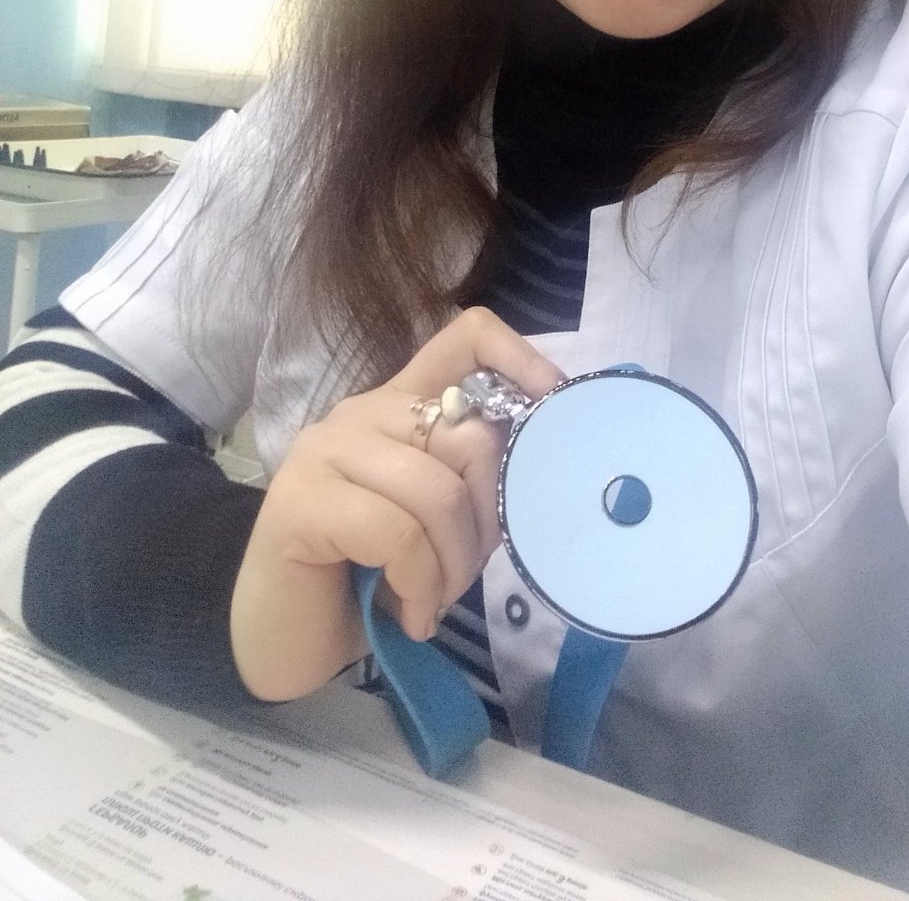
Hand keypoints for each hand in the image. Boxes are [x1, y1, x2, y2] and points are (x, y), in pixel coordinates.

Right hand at [229, 307, 562, 700]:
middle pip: (470, 434)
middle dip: (488, 517)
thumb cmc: (367, 582)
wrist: (281, 642)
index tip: (554, 407)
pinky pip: (397, 533)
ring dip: (453, 566)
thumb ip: (467, 483)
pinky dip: (419, 585)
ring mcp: (324, 450)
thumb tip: (538, 473)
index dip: (520, 360)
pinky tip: (408, 616)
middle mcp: (361, 412)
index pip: (465, 339)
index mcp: (400, 408)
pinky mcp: (300, 501)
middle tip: (465, 573)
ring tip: (433, 601)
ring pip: (437, 490)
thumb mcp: (434, 524)